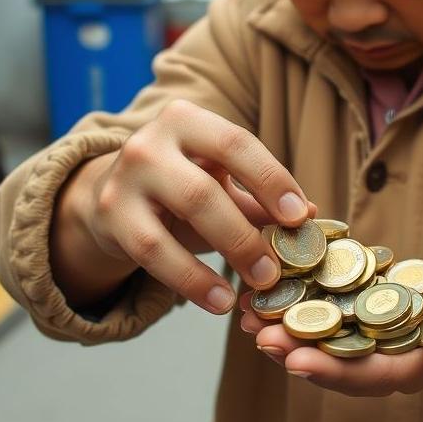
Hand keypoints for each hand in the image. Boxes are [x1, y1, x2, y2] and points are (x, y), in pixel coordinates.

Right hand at [53, 100, 315, 314]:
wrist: (110, 198)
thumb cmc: (178, 187)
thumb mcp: (218, 182)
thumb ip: (259, 197)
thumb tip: (313, 215)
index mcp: (186, 119)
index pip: (236, 143)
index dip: (271, 179)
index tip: (300, 216)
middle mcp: (151, 141)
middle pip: (206, 188)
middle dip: (247, 232)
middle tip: (280, 267)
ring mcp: (126, 176)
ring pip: (182, 217)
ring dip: (227, 253)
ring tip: (259, 284)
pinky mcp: (111, 215)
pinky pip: (154, 251)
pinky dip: (191, 280)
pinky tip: (219, 301)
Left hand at [242, 244, 422, 396]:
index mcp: (419, 366)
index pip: (370, 376)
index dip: (331, 370)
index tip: (293, 360)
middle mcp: (389, 358)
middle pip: (335, 363)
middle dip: (292, 350)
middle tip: (254, 334)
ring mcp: (373, 337)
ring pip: (323, 341)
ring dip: (284, 330)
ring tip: (246, 315)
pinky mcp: (362, 313)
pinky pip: (325, 313)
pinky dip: (296, 304)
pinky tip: (265, 291)